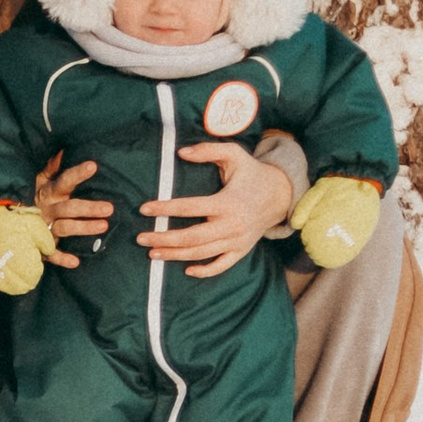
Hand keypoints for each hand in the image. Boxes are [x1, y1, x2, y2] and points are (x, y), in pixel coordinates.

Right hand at [34, 150, 112, 267]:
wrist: (7, 221)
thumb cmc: (33, 197)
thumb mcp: (39, 180)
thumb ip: (51, 167)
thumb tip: (63, 150)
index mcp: (49, 192)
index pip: (64, 180)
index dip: (78, 173)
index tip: (93, 166)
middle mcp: (47, 209)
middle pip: (69, 207)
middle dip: (89, 208)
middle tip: (109, 208)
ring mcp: (43, 228)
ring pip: (64, 228)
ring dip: (83, 228)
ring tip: (104, 226)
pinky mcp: (41, 245)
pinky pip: (50, 253)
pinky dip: (61, 258)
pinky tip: (75, 262)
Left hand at [137, 139, 296, 278]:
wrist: (281, 194)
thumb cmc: (252, 173)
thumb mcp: (234, 155)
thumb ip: (208, 150)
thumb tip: (180, 152)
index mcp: (227, 202)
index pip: (190, 207)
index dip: (165, 208)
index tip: (144, 209)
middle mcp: (231, 225)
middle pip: (192, 237)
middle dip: (164, 239)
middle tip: (141, 239)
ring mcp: (237, 241)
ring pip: (201, 254)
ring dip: (175, 255)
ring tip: (153, 253)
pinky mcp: (241, 250)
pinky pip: (221, 266)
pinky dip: (204, 271)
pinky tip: (186, 270)